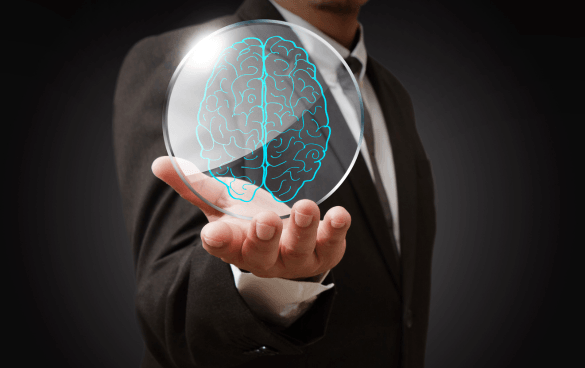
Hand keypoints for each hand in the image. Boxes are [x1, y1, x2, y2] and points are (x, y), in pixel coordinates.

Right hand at [152, 156, 349, 279]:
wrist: (286, 244)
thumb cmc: (249, 221)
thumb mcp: (223, 203)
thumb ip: (195, 185)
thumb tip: (159, 163)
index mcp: (236, 244)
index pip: (223, 246)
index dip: (219, 241)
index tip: (214, 234)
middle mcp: (264, 256)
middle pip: (261, 252)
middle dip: (263, 238)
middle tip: (265, 221)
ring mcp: (295, 257)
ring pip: (298, 249)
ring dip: (304, 229)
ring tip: (306, 207)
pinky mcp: (324, 252)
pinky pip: (331, 245)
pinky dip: (336, 230)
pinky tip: (340, 214)